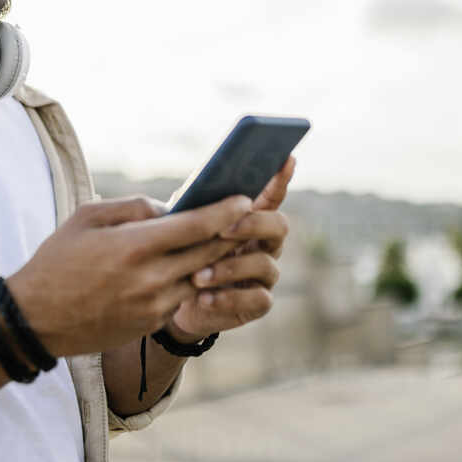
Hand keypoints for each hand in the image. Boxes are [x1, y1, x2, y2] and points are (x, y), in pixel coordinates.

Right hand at [7, 193, 249, 357]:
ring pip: (201, 278)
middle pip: (209, 252)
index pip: (197, 226)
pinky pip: (183, 298)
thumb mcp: (88, 217)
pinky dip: (194, 281)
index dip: (225, 211)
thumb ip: (133, 207)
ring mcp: (153, 306)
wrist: (35, 319)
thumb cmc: (58, 260)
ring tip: (229, 241)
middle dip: (232, 233)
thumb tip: (170, 208)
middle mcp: (150, 279)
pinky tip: (198, 267)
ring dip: (217, 260)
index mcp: (134, 246)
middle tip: (249, 216)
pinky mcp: (151, 324)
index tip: (245, 199)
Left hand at [167, 156, 295, 338]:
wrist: (175, 299)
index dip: (281, 177)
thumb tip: (196, 188)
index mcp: (251, 218)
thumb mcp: (185, 227)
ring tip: (198, 276)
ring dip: (229, 267)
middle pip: (278, 225)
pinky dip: (228, 298)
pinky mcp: (258, 303)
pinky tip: (205, 298)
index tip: (286, 158)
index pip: (271, 194)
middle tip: (222, 229)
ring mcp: (265, 274)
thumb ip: (195, 207)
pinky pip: (256, 299)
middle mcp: (265, 243)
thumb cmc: (183, 252)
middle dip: (252, 224)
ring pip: (265, 264)